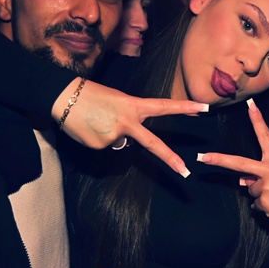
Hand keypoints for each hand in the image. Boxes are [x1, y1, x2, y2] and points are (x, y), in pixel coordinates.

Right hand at [52, 78, 208, 177]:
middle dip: (170, 159)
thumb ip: (130, 117)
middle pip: (153, 144)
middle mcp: (127, 122)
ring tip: (97, 120)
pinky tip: (90, 127)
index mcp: (134, 105)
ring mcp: (114, 135)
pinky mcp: (100, 145)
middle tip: (185, 172)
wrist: (64, 97)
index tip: (204, 107)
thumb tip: (129, 140)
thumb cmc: (92, 95)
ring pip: (120, 142)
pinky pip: (105, 146)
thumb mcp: (118, 99)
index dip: (185, 106)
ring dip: (111, 134)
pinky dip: (99, 138)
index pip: (164, 106)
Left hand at [197, 98, 268, 223]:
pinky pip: (255, 203)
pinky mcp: (264, 200)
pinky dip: (263, 206)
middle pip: (240, 163)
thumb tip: (241, 181)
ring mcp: (266, 185)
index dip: (258, 119)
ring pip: (251, 189)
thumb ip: (262, 175)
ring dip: (260, 194)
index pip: (265, 136)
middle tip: (203, 157)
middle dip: (219, 160)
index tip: (250, 105)